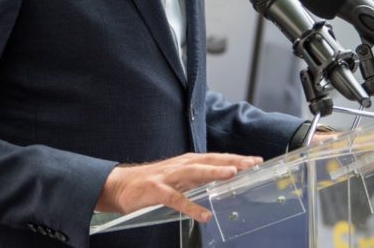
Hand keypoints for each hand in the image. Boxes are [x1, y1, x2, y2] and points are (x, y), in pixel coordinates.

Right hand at [96, 152, 260, 223]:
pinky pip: (176, 199)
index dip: (235, 158)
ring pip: (194, 172)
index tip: (256, 160)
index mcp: (185, 163)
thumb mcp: (176, 179)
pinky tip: (203, 214)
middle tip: (253, 163)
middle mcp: (179, 166)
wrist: (118, 185)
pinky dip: (190, 206)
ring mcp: (167, 177)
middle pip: (209, 160)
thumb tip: (218, 182)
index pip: (214, 158)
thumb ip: (195, 180)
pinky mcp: (156, 191)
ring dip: (213, 171)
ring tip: (232, 173)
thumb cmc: (149, 183)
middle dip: (232, 160)